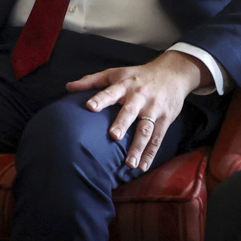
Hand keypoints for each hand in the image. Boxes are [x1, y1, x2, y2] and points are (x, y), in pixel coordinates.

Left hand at [65, 50, 210, 171]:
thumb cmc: (137, 75)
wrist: (172, 73)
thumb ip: (91, 81)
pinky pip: (157, 138)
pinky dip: (150, 154)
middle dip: (122, 123)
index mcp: (124, 85)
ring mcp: (153, 109)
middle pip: (130, 111)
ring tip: (129, 163)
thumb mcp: (115, 73)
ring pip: (146, 129)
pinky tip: (143, 166)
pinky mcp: (165, 120)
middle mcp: (139, 97)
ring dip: (138, 147)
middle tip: (114, 136)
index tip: (90, 107)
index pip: (110, 92)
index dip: (100, 99)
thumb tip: (68, 87)